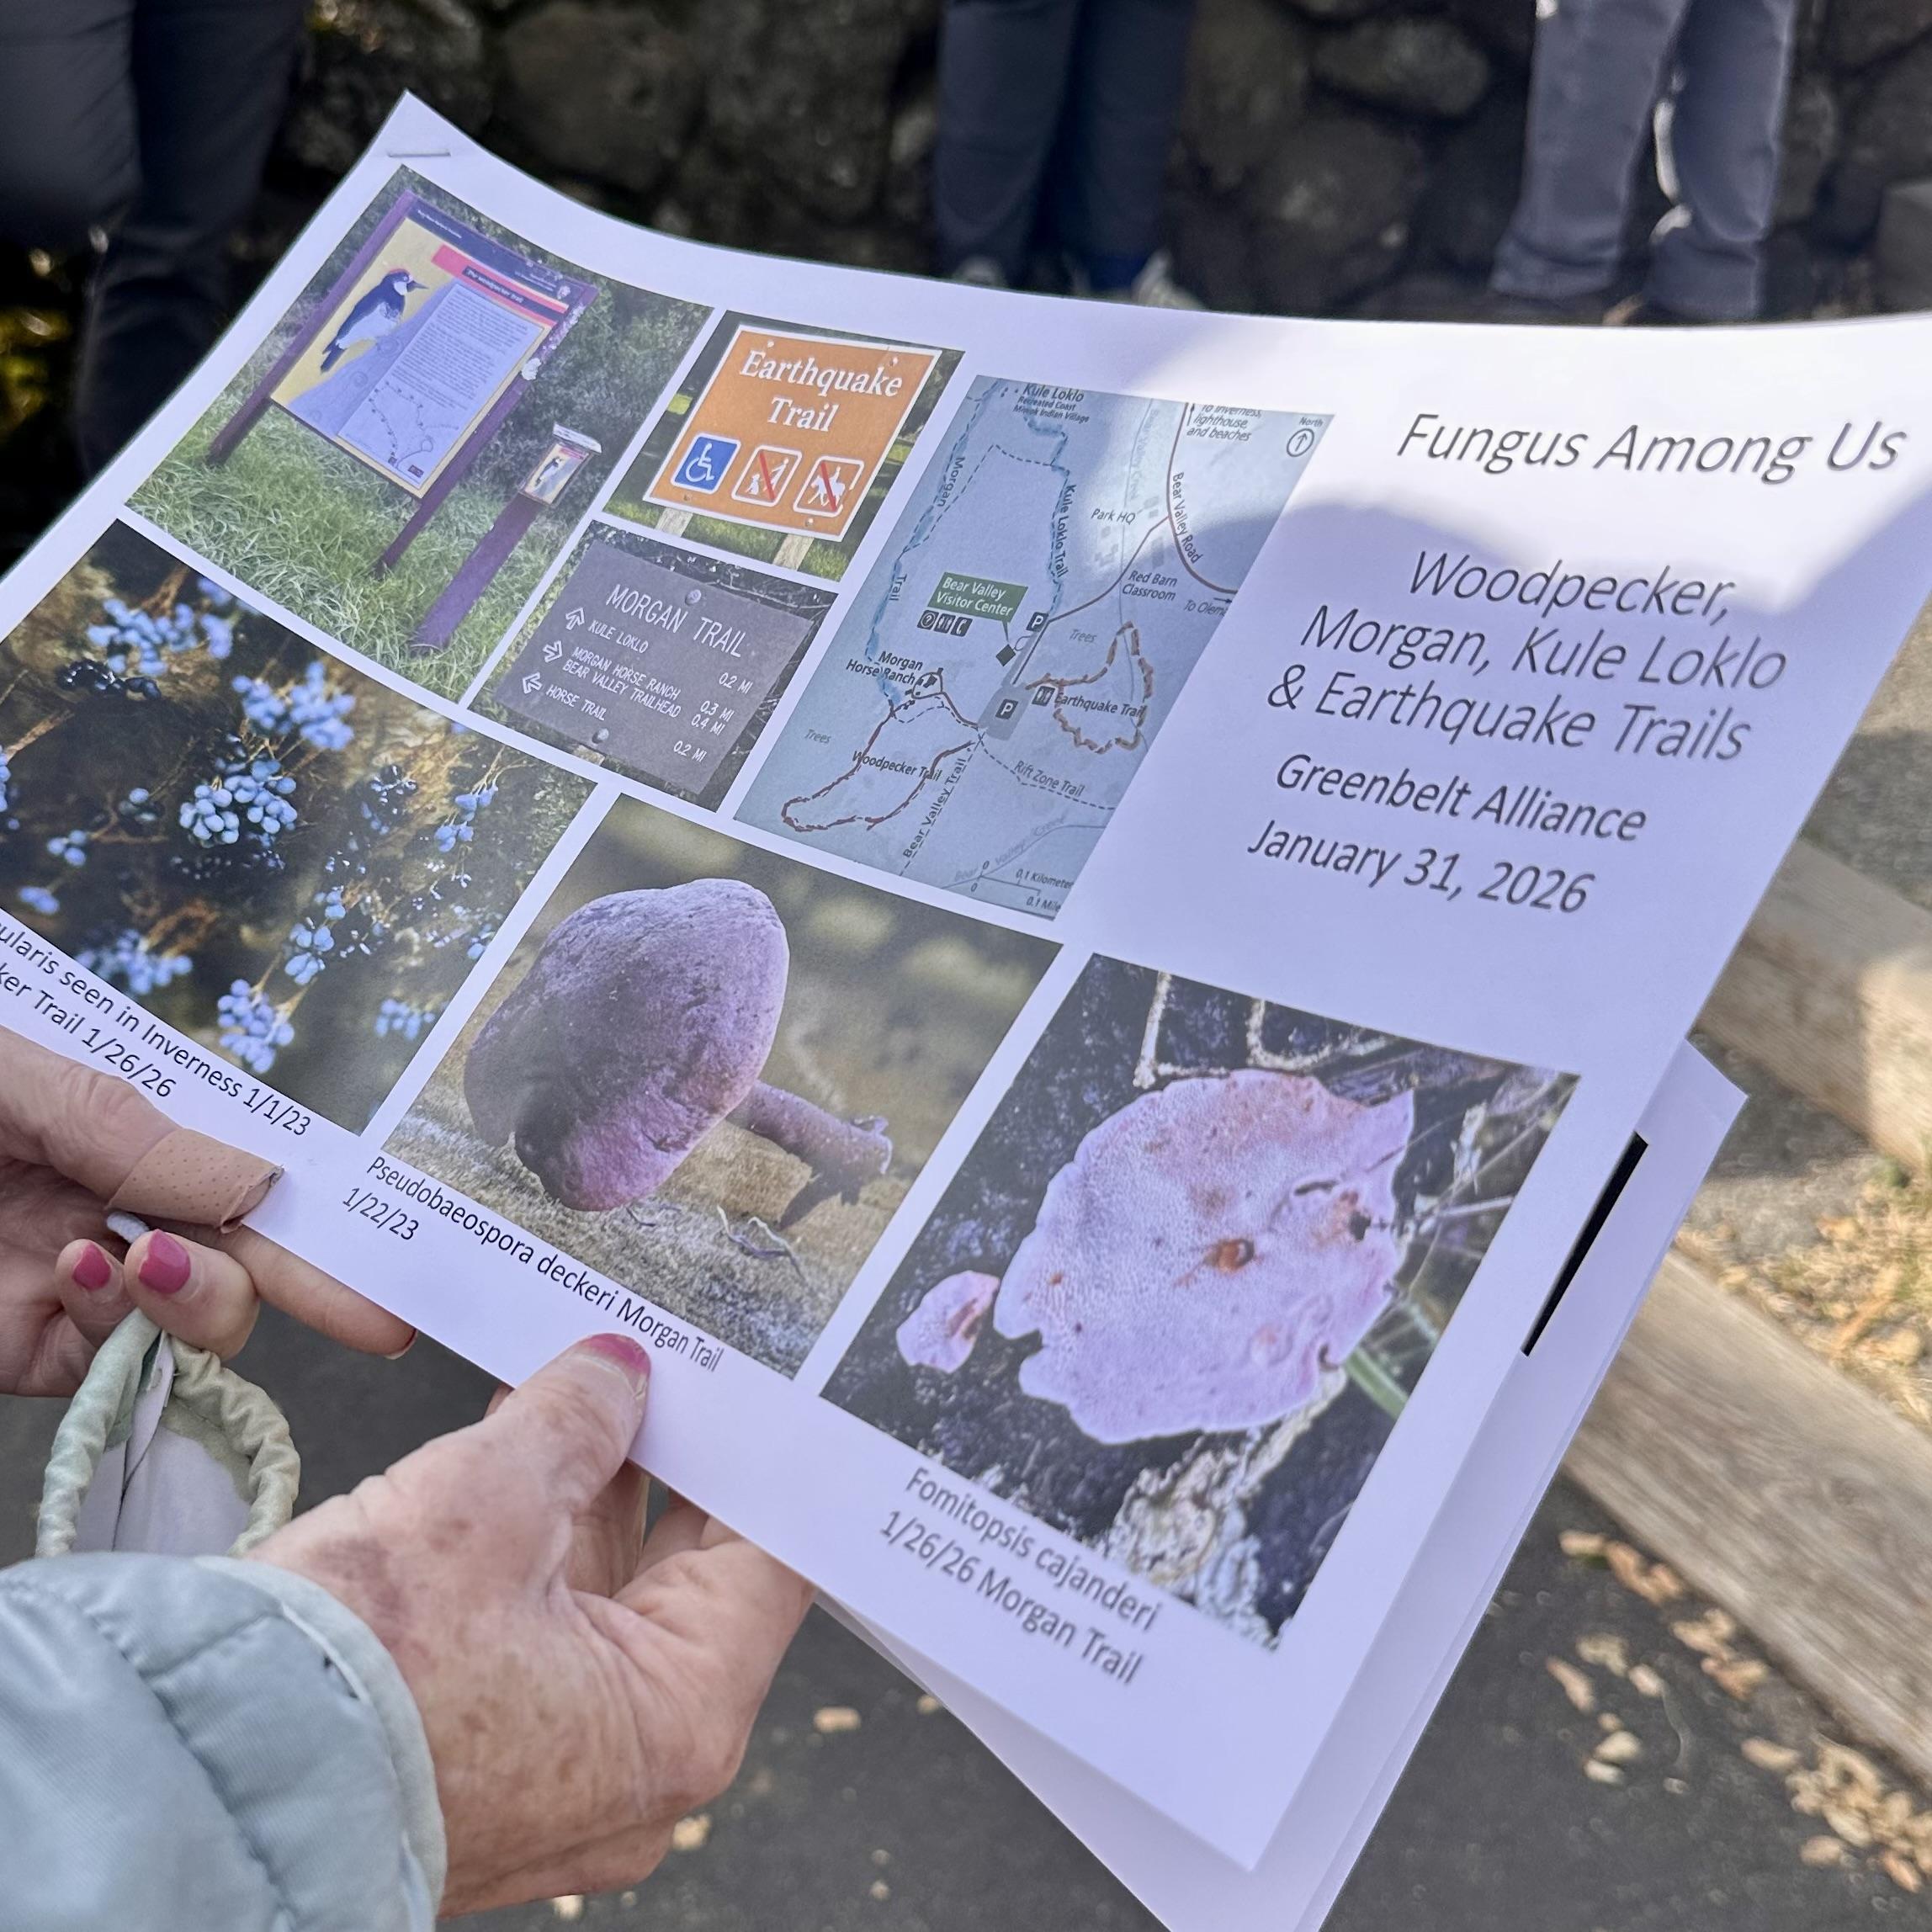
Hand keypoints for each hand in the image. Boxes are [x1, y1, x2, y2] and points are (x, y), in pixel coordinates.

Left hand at [0, 1025, 412, 1393]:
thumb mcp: (27, 1083)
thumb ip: (129, 1129)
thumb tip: (261, 1186)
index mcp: (135, 1138)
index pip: (251, 1176)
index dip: (328, 1209)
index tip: (404, 1245)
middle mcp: (126, 1216)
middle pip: (252, 1262)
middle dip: (315, 1285)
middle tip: (366, 1318)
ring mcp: (87, 1289)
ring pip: (199, 1325)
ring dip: (201, 1298)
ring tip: (146, 1256)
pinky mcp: (34, 1352)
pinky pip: (113, 1368)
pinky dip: (118, 1326)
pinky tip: (82, 1270)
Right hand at [250, 1335, 812, 1915]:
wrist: (197, 1776)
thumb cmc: (352, 1674)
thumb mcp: (488, 1501)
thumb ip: (577, 1421)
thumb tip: (619, 1373)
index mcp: (680, 1719)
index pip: (767, 1562)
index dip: (762, 1458)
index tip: (751, 1386)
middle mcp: (636, 1765)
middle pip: (689, 1577)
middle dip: (671, 1461)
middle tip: (663, 1366)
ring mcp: (560, 1770)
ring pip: (608, 1598)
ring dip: (595, 1490)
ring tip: (584, 1386)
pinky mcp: (488, 1757)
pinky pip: (544, 1631)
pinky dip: (538, 1544)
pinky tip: (520, 1451)